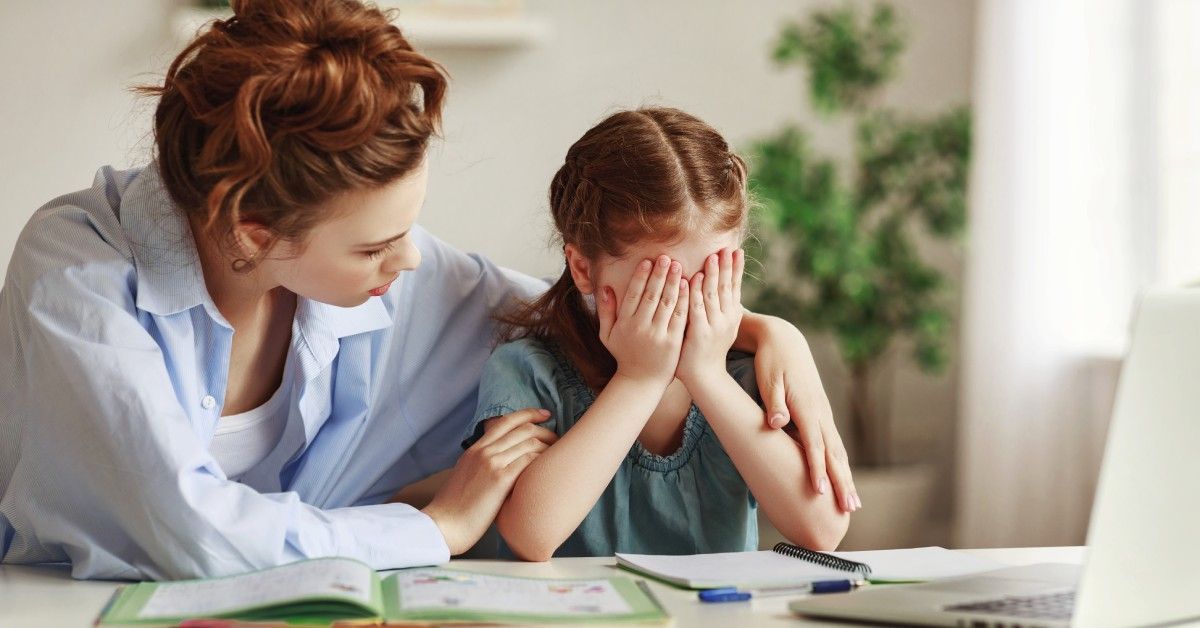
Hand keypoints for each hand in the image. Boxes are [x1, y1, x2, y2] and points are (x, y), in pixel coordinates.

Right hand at [421, 409, 557, 553]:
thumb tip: (496, 466)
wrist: (444, 525)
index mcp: (474, 449)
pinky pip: (528, 459)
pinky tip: (550, 467)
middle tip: (557, 437)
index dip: (528, 414)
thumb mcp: (464, 477)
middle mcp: (484, 451)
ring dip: (548, 445)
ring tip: (559, 453)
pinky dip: (543, 459)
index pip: (505, 422)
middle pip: (521, 429)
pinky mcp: (500, 479)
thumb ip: (480, 465)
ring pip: (528, 442)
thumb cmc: (455, 509)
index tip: (544, 414)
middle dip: (545, 430)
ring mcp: (492, 463)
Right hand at [595, 255, 687, 387]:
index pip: (634, 295)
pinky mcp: (673, 342)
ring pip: (666, 304)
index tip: (648, 261)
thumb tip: (605, 288)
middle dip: (659, 275)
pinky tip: (687, 286)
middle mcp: (640, 327)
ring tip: (678, 266)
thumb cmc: (624, 355)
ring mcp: (657, 335)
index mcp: (625, 323)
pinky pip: (679, 317)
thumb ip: (606, 311)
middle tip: (666, 257)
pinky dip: (684, 300)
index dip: (641, 277)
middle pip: (652, 295)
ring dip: (673, 283)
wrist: (641, 382)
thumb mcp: (607, 335)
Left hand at [678, 248, 743, 385]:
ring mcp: (714, 326)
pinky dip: (695, 292)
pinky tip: (693, 278)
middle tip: (726, 247)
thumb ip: (720, 307)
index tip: (737, 250)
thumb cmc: (707, 349)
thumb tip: (721, 286)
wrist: (703, 376)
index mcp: (732, 316)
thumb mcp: (720, 326)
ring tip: (712, 257)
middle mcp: (726, 319)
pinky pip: (697, 308)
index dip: (736, 269)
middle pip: (726, 287)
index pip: (735, 287)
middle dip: (726, 266)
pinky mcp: (699, 333)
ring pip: (713, 294)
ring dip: (712, 274)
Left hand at [752, 318, 860, 512]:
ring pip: (839, 451)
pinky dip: (841, 464)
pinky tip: (844, 478)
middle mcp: (821, 413)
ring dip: (846, 477)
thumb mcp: (768, 380)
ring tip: (853, 503)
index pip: (814, 446)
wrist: (784, 340)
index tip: (820, 492)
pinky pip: (834, 444)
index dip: (817, 470)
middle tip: (850, 509)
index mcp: (807, 408)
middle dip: (842, 483)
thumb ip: (774, 404)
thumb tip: (776, 424)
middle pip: (834, 454)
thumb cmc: (771, 362)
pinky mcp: (821, 413)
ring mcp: (824, 413)